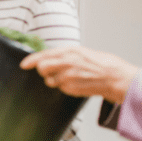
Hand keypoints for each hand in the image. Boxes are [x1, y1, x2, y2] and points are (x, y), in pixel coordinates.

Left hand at [20, 46, 138, 103]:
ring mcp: (68, 77)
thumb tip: (51, 57)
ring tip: (69, 77)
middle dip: (43, 70)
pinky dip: (64, 86)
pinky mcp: (71, 89)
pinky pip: (60, 88)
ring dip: (54, 80)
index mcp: (70, 51)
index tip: (24, 64)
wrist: (117, 78)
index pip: (44, 55)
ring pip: (49, 80)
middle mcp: (67, 63)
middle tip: (51, 70)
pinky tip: (76, 83)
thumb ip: (67, 54)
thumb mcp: (84, 52)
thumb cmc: (104, 64)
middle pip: (42, 68)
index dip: (31, 60)